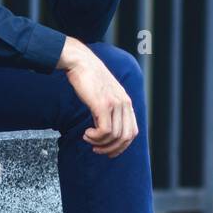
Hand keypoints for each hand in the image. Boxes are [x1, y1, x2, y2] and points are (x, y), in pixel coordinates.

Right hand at [58, 40, 137, 157]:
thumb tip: (104, 127)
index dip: (121, 146)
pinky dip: (95, 137)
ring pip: (114, 136)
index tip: (107, 150)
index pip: (132, 132)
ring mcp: (114, 104)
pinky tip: (86, 134)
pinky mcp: (103, 104)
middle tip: (96, 149)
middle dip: (111, 149)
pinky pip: (105, 130)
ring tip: (88, 138)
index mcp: (126, 102)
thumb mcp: (104, 94)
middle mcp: (124, 104)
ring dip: (99, 143)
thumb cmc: (88, 77)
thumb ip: (109, 109)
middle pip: (125, 137)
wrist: (80, 62)